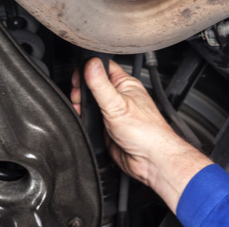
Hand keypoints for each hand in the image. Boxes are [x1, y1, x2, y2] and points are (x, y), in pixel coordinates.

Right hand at [71, 58, 212, 212]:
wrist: (149, 160)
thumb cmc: (146, 132)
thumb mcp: (118, 104)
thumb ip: (101, 84)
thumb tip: (91, 64)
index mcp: (126, 85)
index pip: (104, 67)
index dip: (89, 68)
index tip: (79, 77)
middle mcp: (119, 98)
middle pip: (93, 86)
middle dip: (81, 91)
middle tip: (79, 97)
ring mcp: (112, 113)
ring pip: (90, 104)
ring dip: (82, 107)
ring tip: (80, 110)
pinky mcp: (107, 129)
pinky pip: (91, 121)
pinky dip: (84, 121)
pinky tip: (85, 122)